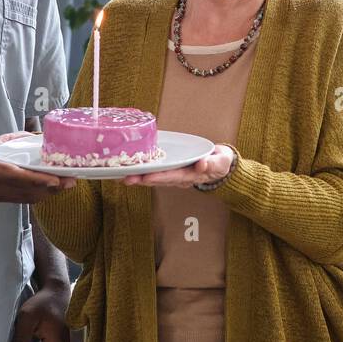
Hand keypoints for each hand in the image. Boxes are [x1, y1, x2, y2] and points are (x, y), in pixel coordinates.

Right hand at [0, 124, 74, 202]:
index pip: (10, 176)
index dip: (33, 179)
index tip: (54, 179)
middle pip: (24, 190)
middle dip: (50, 187)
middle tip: (73, 179)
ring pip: (26, 197)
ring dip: (48, 192)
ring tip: (69, 182)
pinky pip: (22, 197)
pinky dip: (39, 192)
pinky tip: (53, 185)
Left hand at [120, 144, 234, 187]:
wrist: (220, 165)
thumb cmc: (220, 162)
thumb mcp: (221, 162)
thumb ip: (212, 163)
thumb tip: (202, 164)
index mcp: (191, 175)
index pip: (173, 176)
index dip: (159, 177)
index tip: (146, 177)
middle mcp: (180, 178)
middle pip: (158, 180)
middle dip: (142, 179)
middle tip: (125, 178)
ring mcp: (174, 176)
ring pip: (153, 178)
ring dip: (138, 177)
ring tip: (121, 175)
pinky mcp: (170, 171)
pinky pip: (154, 172)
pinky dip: (141, 172)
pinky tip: (129, 170)